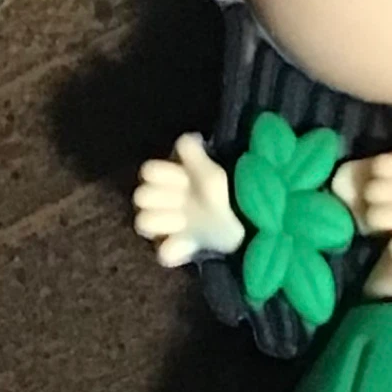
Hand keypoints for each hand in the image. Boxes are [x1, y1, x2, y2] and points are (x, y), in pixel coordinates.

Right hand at [133, 134, 244, 267]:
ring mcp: (170, 225)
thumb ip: (195, 155)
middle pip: (141, 197)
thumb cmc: (230, 189)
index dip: (164, 175)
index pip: (149, 172)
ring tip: (184, 221)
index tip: (184, 178)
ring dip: (162, 221)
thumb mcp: (213, 172)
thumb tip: (187, 138)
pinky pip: (162, 253)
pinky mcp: (179, 248)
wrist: (250, 220)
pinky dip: (171, 250)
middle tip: (182, 201)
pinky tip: (188, 244)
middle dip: (159, 198)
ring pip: (143, 223)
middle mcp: (166, 201)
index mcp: (173, 179)